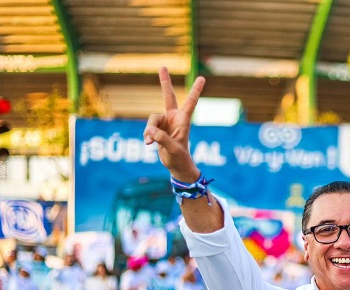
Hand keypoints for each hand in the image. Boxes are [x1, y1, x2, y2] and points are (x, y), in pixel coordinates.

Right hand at [143, 67, 206, 181]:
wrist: (175, 164)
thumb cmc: (179, 157)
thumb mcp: (172, 149)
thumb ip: (161, 139)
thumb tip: (150, 131)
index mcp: (183, 120)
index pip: (190, 102)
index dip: (195, 90)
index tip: (202, 78)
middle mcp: (173, 118)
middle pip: (168, 96)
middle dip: (164, 82)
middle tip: (163, 66)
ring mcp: (165, 122)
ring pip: (152, 119)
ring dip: (149, 130)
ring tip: (149, 142)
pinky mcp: (157, 128)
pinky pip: (148, 127)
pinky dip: (146, 135)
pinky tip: (148, 144)